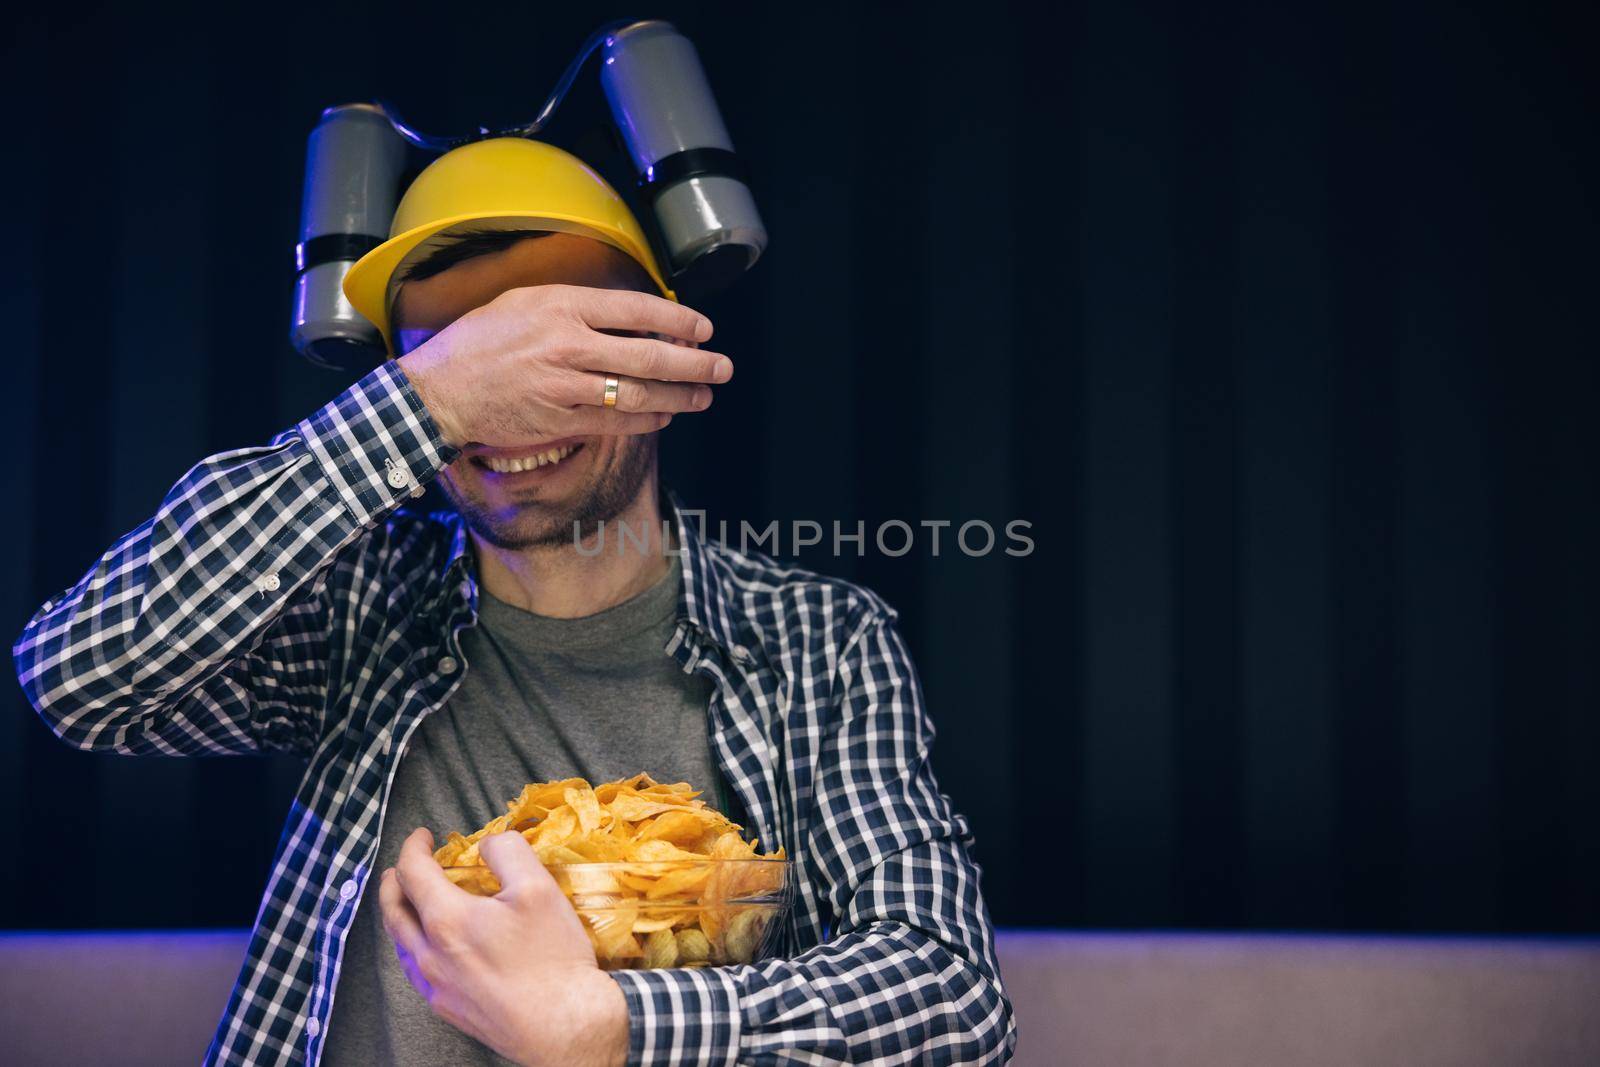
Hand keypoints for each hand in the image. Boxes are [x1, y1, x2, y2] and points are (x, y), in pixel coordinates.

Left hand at [380, 828, 628, 1066]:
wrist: (565, 1025)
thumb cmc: (553, 958)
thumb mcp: (538, 887)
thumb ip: (507, 851)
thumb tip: (486, 844)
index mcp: (447, 920)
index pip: (412, 872)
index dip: (413, 846)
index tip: (424, 835)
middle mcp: (430, 955)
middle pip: (393, 909)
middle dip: (395, 879)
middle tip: (408, 864)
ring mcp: (436, 987)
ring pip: (401, 942)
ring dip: (402, 913)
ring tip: (415, 901)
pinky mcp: (448, 1009)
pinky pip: (417, 969)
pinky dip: (415, 944)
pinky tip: (434, 944)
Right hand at [395, 283, 732, 449]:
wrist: (440, 390)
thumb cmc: (480, 341)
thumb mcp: (523, 301)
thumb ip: (575, 304)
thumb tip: (628, 312)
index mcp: (561, 307)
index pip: (636, 310)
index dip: (678, 321)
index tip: (703, 329)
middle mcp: (568, 346)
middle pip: (648, 355)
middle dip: (694, 363)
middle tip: (721, 367)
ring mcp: (566, 388)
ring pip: (640, 394)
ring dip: (680, 397)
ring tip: (703, 395)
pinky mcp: (561, 422)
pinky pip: (618, 424)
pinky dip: (648, 421)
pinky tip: (665, 416)